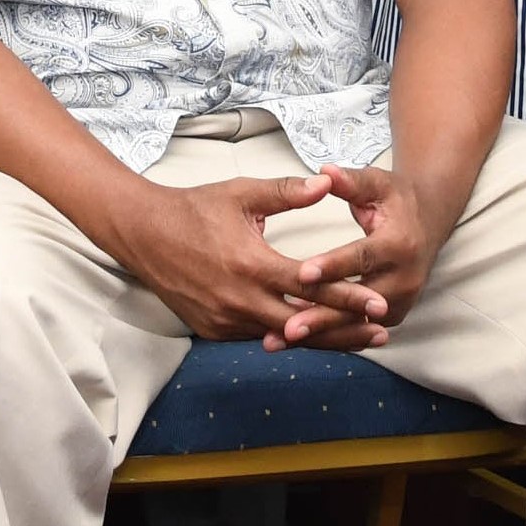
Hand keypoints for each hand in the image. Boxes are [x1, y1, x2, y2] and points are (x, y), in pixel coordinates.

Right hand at [106, 170, 383, 348]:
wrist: (143, 233)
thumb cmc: (194, 209)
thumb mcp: (241, 194)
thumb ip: (286, 193)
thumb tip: (325, 184)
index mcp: (251, 265)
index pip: (311, 287)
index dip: (348, 297)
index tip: (379, 304)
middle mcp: (240, 300)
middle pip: (304, 325)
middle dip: (345, 331)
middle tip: (383, 334)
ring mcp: (225, 320)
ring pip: (283, 337)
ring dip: (320, 339)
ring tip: (356, 341)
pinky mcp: (213, 331)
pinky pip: (258, 337)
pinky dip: (286, 337)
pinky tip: (310, 336)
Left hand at [286, 167, 452, 349]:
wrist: (427, 223)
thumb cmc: (395, 200)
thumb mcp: (376, 183)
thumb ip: (350, 180)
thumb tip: (324, 171)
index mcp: (399, 244)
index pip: (362, 258)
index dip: (333, 266)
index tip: (302, 272)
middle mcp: (404, 279)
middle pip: (358, 302)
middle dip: (322, 316)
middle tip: (287, 327)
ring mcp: (399, 301)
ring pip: (354, 322)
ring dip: (319, 333)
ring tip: (280, 340)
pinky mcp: (391, 315)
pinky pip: (355, 328)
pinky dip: (325, 335)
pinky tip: (293, 339)